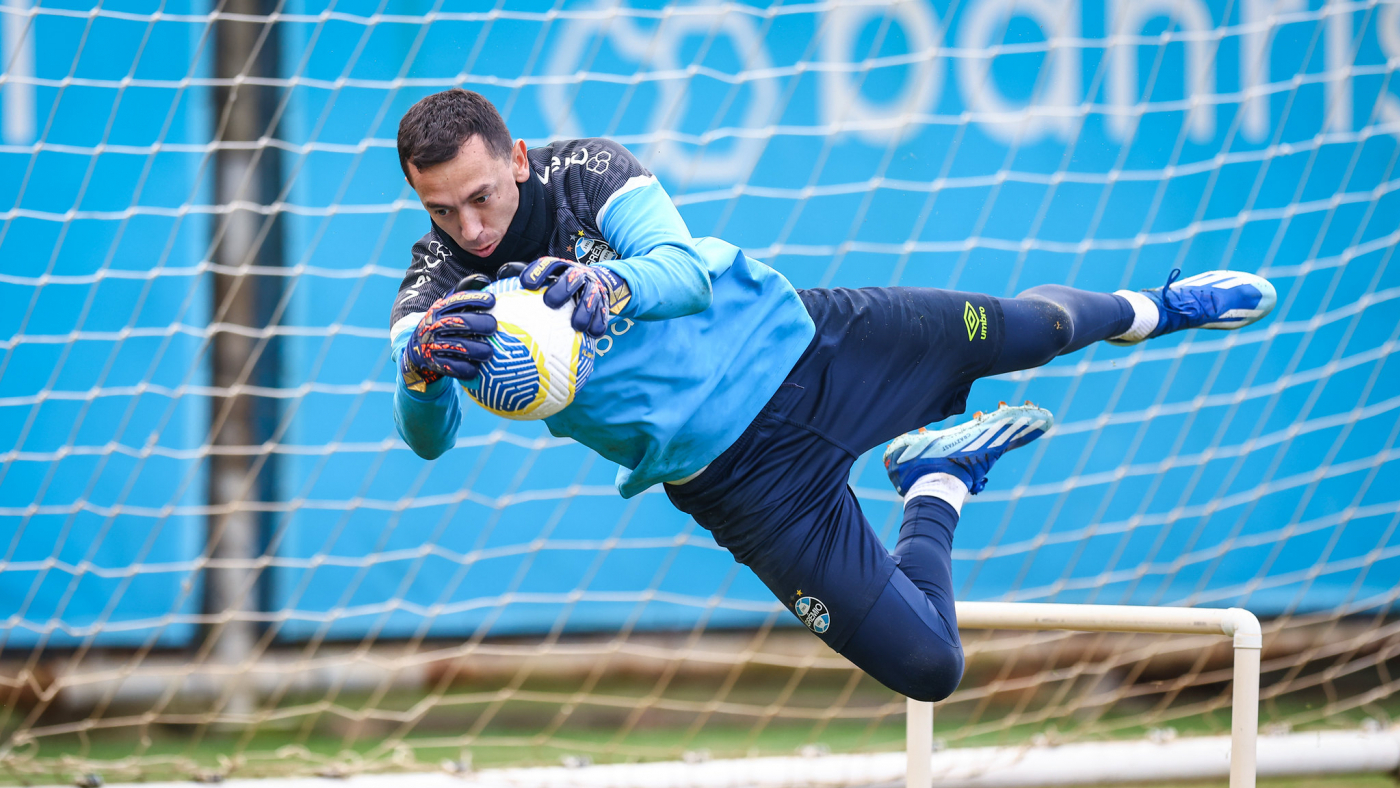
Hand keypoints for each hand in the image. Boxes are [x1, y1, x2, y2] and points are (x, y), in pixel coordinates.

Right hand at [401, 275, 495, 392]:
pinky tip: (476, 369)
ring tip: (489, 352)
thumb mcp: (449, 310)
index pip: (457, 300)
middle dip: (479, 323)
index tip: (492, 301)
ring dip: (476, 349)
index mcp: (440, 309)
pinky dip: (466, 368)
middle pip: (459, 322)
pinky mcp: (434, 362)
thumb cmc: (444, 326)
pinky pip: (452, 367)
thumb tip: (485, 279)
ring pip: (458, 346)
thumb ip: (465, 297)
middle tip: (493, 326)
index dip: (475, 299)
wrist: (418, 350)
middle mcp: (435, 324)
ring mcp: (433, 344)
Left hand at [519, 256, 630, 337]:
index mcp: (560, 268)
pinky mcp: (604, 301)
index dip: (538, 272)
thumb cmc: (562, 284)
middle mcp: (577, 274)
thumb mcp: (548, 277)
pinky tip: (593, 334)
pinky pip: (603, 312)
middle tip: (550, 303)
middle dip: (561, 288)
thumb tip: (496, 280)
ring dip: (584, 309)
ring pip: (590, 295)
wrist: (599, 281)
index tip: (526, 284)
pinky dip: (599, 322)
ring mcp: (592, 287)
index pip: (548, 264)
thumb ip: (526, 279)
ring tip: (577, 325)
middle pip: (571, 277)